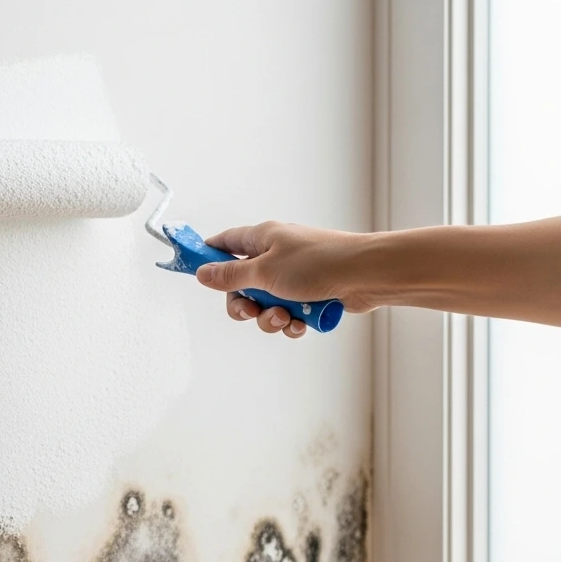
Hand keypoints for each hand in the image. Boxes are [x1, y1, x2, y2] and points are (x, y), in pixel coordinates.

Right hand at [193, 221, 373, 336]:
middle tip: (251, 309)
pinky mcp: (309, 295)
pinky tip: (300, 323)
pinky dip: (290, 322)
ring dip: (269, 317)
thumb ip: (230, 275)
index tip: (193, 270)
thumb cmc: (321, 263)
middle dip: (244, 304)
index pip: (224, 243)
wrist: (367, 276)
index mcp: (263, 238)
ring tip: (284, 316)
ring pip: (264, 305)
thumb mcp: (265, 272)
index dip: (207, 257)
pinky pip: (287, 314)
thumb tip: (202, 273)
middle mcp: (276, 256)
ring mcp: (293, 277)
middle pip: (242, 285)